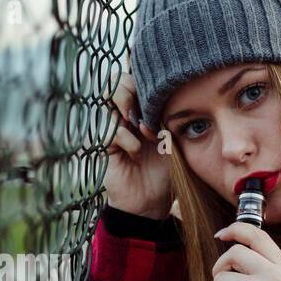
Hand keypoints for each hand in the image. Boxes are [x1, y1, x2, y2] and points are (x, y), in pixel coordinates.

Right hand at [103, 52, 171, 219]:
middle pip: (119, 80)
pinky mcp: (104, 146)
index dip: (148, 81)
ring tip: (147, 131)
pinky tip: (136, 152)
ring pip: (110, 99)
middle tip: (150, 110)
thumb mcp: (176, 138)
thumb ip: (172, 115)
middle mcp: (125, 114)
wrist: (152, 202)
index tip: (166, 94)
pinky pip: (111, 130)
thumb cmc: (167, 170)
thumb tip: (174, 91)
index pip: (138, 77)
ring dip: (130, 110)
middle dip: (135, 91)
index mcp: (143, 108)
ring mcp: (113, 128)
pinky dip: (127, 139)